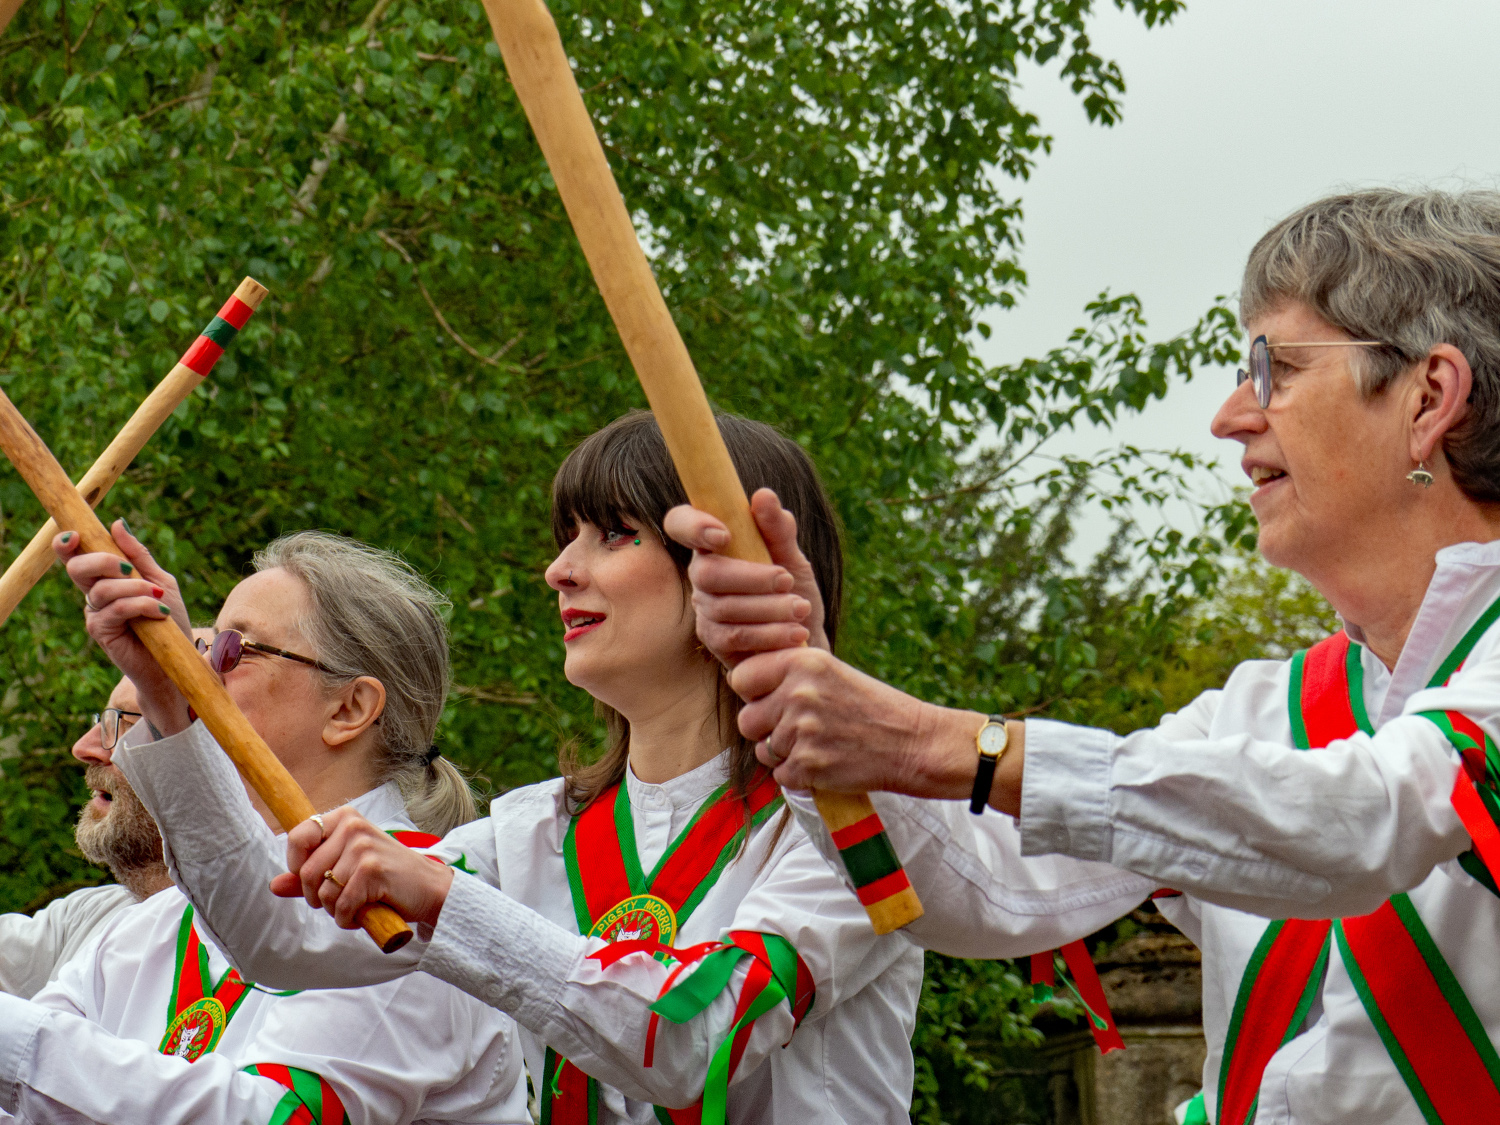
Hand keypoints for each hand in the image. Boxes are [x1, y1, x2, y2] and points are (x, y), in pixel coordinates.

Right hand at [54, 520, 193, 736]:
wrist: (176, 657)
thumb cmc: (169, 619)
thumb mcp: (160, 581)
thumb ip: (138, 555)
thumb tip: (117, 523)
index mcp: (106, 578)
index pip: (77, 556)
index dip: (67, 544)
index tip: (75, 534)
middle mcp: (95, 594)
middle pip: (78, 568)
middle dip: (103, 561)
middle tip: (130, 568)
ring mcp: (96, 613)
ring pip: (102, 589)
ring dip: (134, 588)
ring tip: (159, 597)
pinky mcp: (101, 633)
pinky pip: (115, 610)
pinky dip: (140, 605)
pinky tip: (159, 612)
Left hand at [274, 806, 453, 930]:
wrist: (429, 888)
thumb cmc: (387, 877)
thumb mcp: (346, 868)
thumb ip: (310, 874)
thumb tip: (274, 885)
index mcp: (344, 818)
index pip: (297, 837)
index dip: (296, 866)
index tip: (315, 880)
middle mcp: (352, 826)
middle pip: (306, 872)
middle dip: (317, 896)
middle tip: (340, 899)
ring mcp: (363, 847)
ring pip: (323, 892)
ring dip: (335, 910)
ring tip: (356, 905)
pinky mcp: (372, 870)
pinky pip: (341, 905)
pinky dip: (348, 919)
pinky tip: (362, 914)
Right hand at [663, 488, 825, 664]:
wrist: (806, 644)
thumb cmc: (795, 594)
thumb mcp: (794, 558)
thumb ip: (778, 530)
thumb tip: (763, 495)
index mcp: (715, 544)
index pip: (681, 523)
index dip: (692, 525)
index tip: (724, 535)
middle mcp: (702, 574)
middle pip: (706, 573)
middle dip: (752, 578)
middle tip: (788, 580)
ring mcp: (705, 609)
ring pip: (723, 607)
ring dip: (769, 608)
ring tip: (800, 609)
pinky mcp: (713, 641)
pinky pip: (733, 636)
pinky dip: (769, 634)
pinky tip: (795, 633)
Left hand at [730, 646, 1025, 811]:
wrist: (913, 742)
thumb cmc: (871, 706)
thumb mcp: (830, 672)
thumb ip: (788, 673)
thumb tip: (741, 680)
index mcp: (803, 662)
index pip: (741, 677)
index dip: (752, 692)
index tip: (770, 699)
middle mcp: (798, 693)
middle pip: (747, 719)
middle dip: (764, 728)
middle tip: (798, 728)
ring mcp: (802, 731)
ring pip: (763, 750)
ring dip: (783, 753)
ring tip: (818, 744)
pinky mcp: (808, 766)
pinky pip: (780, 776)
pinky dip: (799, 775)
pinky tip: (825, 762)